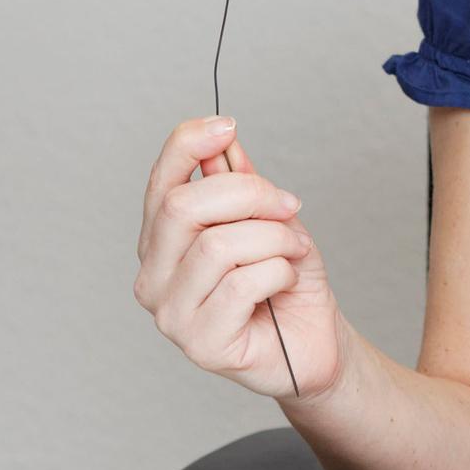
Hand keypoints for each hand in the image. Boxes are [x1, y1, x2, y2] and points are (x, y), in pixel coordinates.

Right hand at [134, 115, 345, 401]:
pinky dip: (280, 272)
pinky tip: (285, 283)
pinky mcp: (200, 344)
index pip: (160, 182)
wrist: (316, 339)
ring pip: (219, 246)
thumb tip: (221, 140)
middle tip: (289, 206)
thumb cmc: (287, 280)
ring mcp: (171, 314)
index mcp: (163, 241)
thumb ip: (239, 182)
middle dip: (250, 195)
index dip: (187, 145)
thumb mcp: (269, 218)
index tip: (227, 126)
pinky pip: (242, 284)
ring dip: (274, 239)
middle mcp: (154, 276)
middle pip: (183, 207)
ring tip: (293, 252)